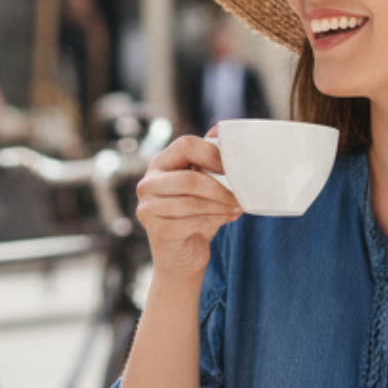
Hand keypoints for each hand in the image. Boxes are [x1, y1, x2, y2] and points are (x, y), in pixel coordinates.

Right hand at [135, 133, 241, 278]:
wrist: (181, 257)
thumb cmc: (195, 216)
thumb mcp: (203, 186)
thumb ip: (208, 163)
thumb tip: (220, 131)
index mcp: (161, 163)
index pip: (186, 145)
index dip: (212, 154)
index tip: (231, 168)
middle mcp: (148, 182)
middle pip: (189, 178)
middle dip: (219, 190)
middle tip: (239, 198)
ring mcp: (147, 206)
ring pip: (192, 202)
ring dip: (220, 207)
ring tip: (235, 209)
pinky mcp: (155, 228)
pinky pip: (191, 222)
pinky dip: (213, 221)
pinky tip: (225, 220)